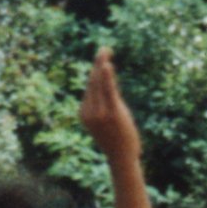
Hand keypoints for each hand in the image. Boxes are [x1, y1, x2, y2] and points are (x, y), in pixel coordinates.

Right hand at [81, 48, 141, 162]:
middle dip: (99, 63)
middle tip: (105, 49)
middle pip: (94, 82)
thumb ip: (102, 106)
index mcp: (84, 113)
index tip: (103, 59)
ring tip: (106, 50)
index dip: (96, 71)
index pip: (91, 88)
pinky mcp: (112, 113)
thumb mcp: (105, 122)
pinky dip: (108, 77)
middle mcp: (89, 112)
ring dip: (103, 64)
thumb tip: (104, 91)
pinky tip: (107, 64)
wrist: (122, 158)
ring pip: (100, 83)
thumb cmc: (115, 141)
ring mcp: (100, 113)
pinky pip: (109, 91)